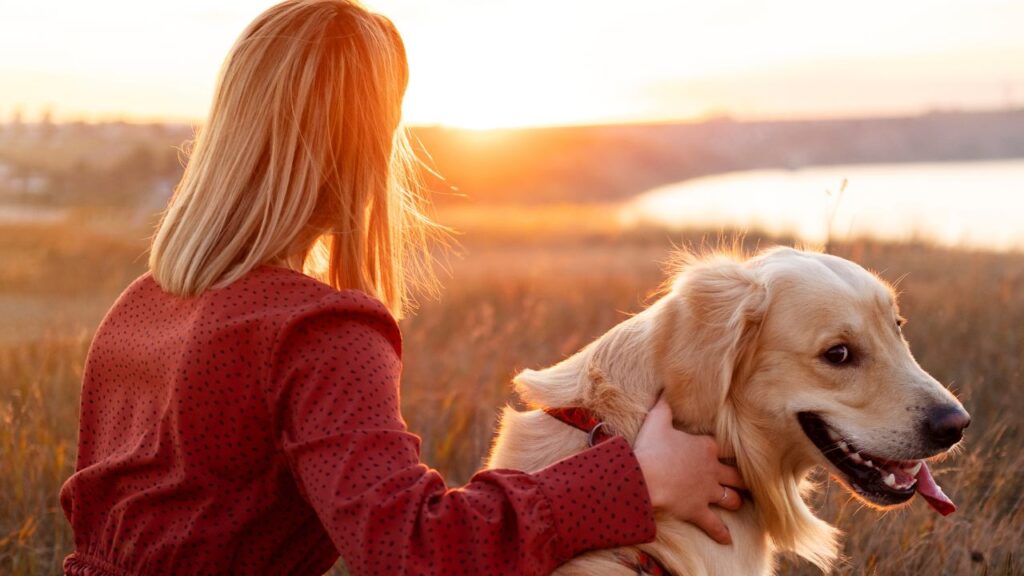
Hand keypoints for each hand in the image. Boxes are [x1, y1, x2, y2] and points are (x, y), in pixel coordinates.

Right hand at [632, 394, 746, 544]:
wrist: (644, 477)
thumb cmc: (651, 448)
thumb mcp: (657, 421)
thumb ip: (665, 405)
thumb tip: (667, 388)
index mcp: (705, 447)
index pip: (726, 447)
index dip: (731, 450)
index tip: (737, 451)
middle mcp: (711, 470)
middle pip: (736, 474)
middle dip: (743, 477)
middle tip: (750, 480)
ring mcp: (707, 492)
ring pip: (730, 498)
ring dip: (735, 501)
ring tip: (739, 503)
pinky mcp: (698, 511)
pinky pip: (714, 525)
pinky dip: (721, 533)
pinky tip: (728, 539)